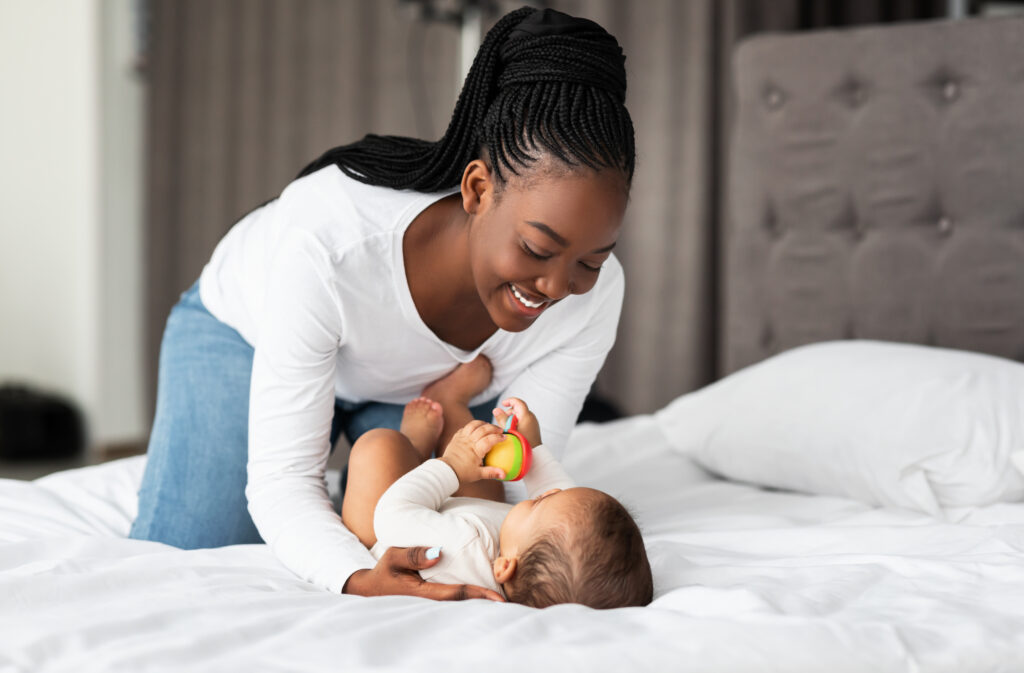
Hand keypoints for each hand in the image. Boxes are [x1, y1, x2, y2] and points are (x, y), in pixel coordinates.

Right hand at [343, 546, 504, 601]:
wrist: (369, 591)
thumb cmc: (383, 572)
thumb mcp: (392, 557)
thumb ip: (413, 554)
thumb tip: (439, 552)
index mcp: (423, 593)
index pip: (455, 595)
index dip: (478, 594)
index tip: (498, 597)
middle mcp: (431, 602)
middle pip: (463, 604)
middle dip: (485, 603)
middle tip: (510, 601)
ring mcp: (432, 604)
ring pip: (460, 605)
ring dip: (480, 602)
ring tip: (503, 600)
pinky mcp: (432, 601)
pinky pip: (454, 601)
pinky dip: (470, 599)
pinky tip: (484, 597)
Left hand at [440, 420, 506, 482]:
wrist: (446, 471)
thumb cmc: (463, 473)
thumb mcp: (479, 474)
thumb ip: (492, 473)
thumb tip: (504, 474)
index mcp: (476, 450)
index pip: (489, 439)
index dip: (498, 437)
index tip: (505, 437)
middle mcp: (469, 441)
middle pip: (483, 429)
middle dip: (493, 428)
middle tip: (500, 430)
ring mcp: (462, 438)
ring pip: (473, 425)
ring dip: (483, 423)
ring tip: (489, 426)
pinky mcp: (456, 437)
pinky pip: (465, 427)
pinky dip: (473, 426)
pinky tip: (477, 428)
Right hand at [492, 397, 540, 446]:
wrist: (535, 454)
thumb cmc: (521, 443)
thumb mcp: (509, 431)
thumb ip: (502, 419)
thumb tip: (496, 410)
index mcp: (526, 416)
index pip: (518, 402)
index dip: (509, 401)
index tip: (503, 404)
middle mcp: (531, 417)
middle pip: (518, 409)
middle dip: (509, 413)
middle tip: (502, 421)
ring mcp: (533, 423)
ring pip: (520, 415)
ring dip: (512, 418)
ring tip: (507, 428)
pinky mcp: (533, 428)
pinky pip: (523, 421)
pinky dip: (516, 423)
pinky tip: (512, 431)